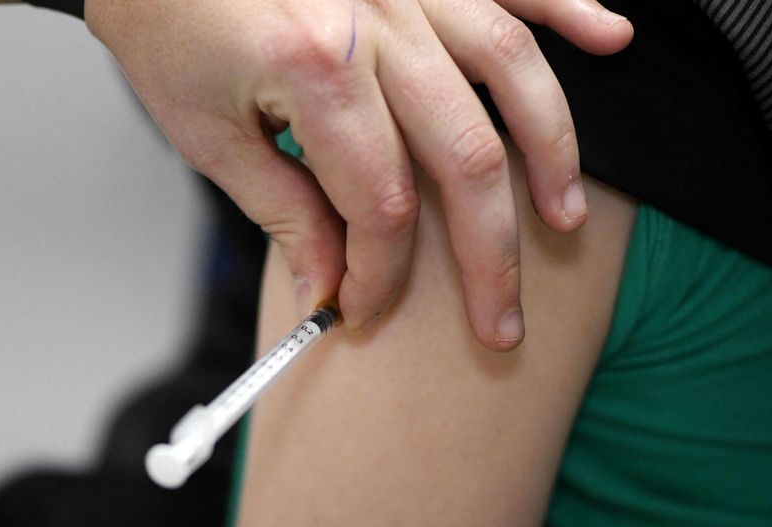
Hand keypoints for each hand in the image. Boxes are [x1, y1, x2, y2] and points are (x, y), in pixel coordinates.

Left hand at [85, 0, 631, 350]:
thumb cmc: (164, 24)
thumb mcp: (207, 133)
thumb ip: (284, 212)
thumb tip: (330, 283)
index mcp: (316, 66)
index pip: (381, 201)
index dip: (380, 271)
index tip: (364, 307)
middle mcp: (377, 19)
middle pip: (466, 153)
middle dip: (489, 254)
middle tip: (502, 321)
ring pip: (510, 68)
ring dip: (551, 149)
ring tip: (566, 217)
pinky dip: (565, 7)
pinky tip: (607, 37)